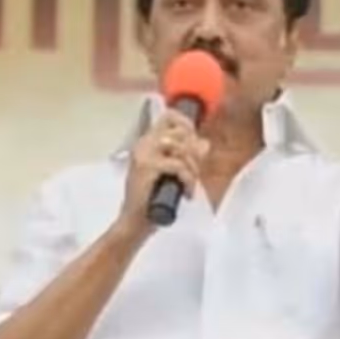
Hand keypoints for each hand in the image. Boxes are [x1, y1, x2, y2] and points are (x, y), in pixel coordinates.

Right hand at [114, 109, 210, 236]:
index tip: (195, 143)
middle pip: (179, 131)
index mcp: (147, 142)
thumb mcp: (173, 174)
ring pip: (180, 146)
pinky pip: (178, 165)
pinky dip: (188, 179)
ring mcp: (144, 154)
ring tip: (190, 183)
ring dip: (192, 167)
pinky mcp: (147, 167)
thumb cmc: (152, 199)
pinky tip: (187, 192)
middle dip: (194, 151)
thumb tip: (204, 143)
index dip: (187, 125)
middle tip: (194, 170)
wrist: (135, 221)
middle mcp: (144, 143)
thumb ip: (187, 157)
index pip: (169, 116)